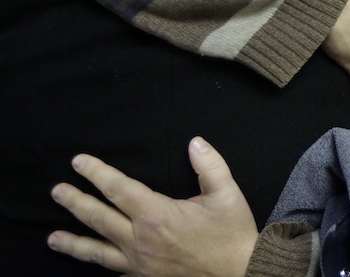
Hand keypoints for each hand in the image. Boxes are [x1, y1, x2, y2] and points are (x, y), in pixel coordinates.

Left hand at [48, 137, 257, 276]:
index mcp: (157, 215)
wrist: (241, 273)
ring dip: (73, 242)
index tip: (79, 162)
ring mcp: (140, 263)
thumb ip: (210, 165)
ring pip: (97, 251)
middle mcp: (141, 240)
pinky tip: (91, 265)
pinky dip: (99, 267)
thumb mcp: (227, 194)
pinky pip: (115, 271)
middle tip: (56, 191)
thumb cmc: (232, 234)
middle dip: (76, 202)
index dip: (97, 173)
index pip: (119, 189)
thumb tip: (195, 142)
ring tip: (51, 238)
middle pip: (99, 217)